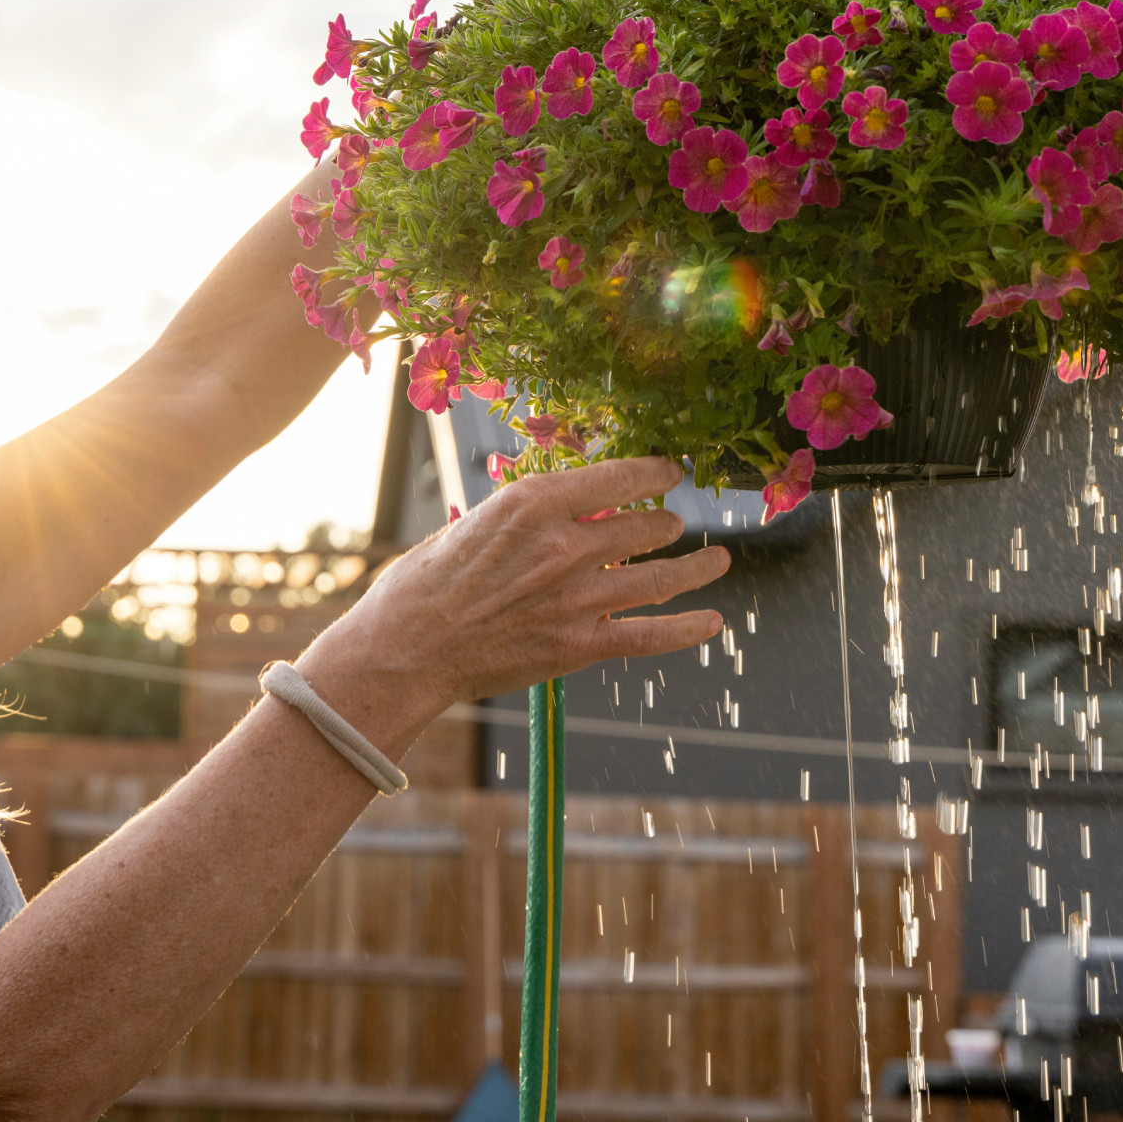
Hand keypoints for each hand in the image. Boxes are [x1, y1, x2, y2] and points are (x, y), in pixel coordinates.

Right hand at [300, 457, 725, 731]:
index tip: (669, 470)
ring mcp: (577, 598)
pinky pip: (650, 635)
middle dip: (664, 522)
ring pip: (661, 575)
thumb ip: (531, 516)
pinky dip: (688, 630)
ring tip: (718, 560)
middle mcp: (564, 545)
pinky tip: (713, 623)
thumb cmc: (425, 584)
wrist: (404, 651)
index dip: (655, 471)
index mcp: (533, 503)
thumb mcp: (476, 523)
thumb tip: (575, 507)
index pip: (620, 475)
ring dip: (696, 566)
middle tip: (670, 524)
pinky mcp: (579, 646)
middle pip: (645, 524)